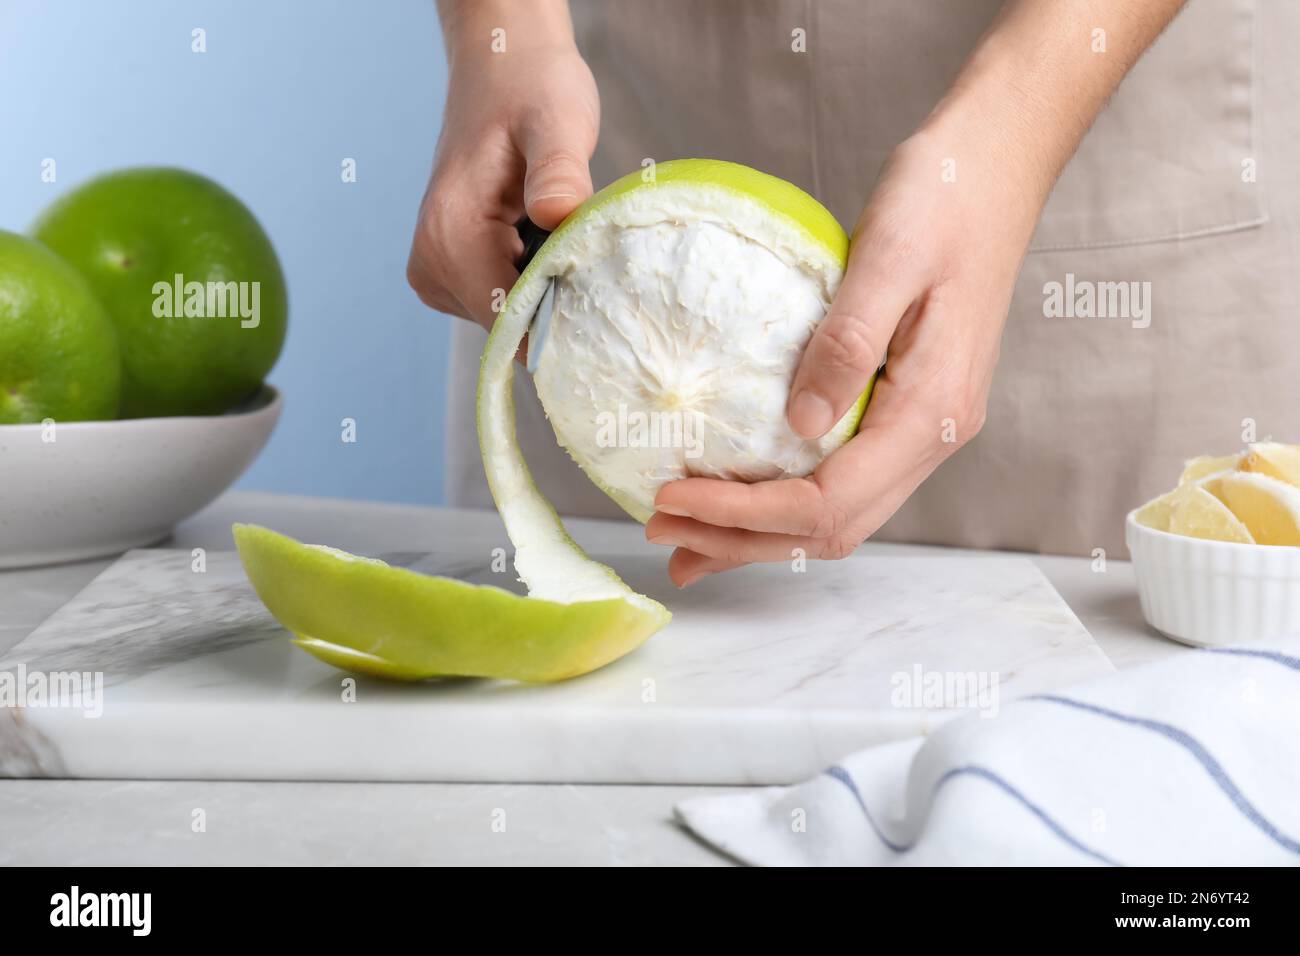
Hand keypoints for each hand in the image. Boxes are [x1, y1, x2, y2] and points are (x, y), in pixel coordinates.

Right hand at [407, 11, 597, 329]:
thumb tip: (557, 214)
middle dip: (559, 301)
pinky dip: (536, 283)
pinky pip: (506, 305)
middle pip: (512, 327)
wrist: (502, 71)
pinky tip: (547, 243)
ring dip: (549, 291)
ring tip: (563, 236)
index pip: (510, 322)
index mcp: (449, 235)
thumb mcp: (558, 120)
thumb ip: (559, 170)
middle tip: (588, 249)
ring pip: (512, 321)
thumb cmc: (531, 90)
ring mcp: (436, 275)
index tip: (600, 291)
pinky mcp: (451, 276)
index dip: (563, 318)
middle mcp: (431, 265)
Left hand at [647, 124, 1044, 585]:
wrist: (997, 168)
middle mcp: (933, 435)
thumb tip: (798, 424)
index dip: (745, 513)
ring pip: (837, 515)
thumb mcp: (888, 255)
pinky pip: (842, 480)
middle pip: (830, 527)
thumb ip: (846, 343)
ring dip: (759, 534)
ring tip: (686, 540)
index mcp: (932, 409)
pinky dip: (784, 501)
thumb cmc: (944, 197)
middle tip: (660, 530)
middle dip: (741, 540)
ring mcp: (924, 428)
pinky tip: (739, 497)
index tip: (673, 495)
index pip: (828, 500)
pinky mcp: (907, 410)